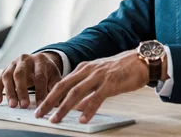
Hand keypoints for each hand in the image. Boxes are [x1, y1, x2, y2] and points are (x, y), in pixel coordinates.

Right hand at [0, 52, 62, 107]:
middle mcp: (25, 59)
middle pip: (21, 74)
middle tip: (24, 105)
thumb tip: (59, 106)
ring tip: (13, 105)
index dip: (40, 91)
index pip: (39, 76)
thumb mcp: (54, 76)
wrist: (38, 61)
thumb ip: (56, 89)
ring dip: (10, 91)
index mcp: (40, 60)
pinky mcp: (5, 70)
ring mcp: (13, 64)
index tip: (41, 105)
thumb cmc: (46, 71)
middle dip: (22, 90)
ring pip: (8, 76)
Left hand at [34, 50, 148, 123]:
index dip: (49, 95)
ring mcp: (99, 76)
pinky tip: (83, 119)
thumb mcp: (99, 78)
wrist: (140, 60)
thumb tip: (77, 107)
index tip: (40, 107)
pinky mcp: (111, 83)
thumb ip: (88, 91)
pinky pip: (97, 97)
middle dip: (49, 101)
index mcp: (84, 68)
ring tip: (56, 119)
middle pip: (63, 86)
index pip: (62, 83)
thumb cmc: (121, 70)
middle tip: (39, 113)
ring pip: (76, 92)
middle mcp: (88, 70)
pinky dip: (88, 109)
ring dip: (64, 107)